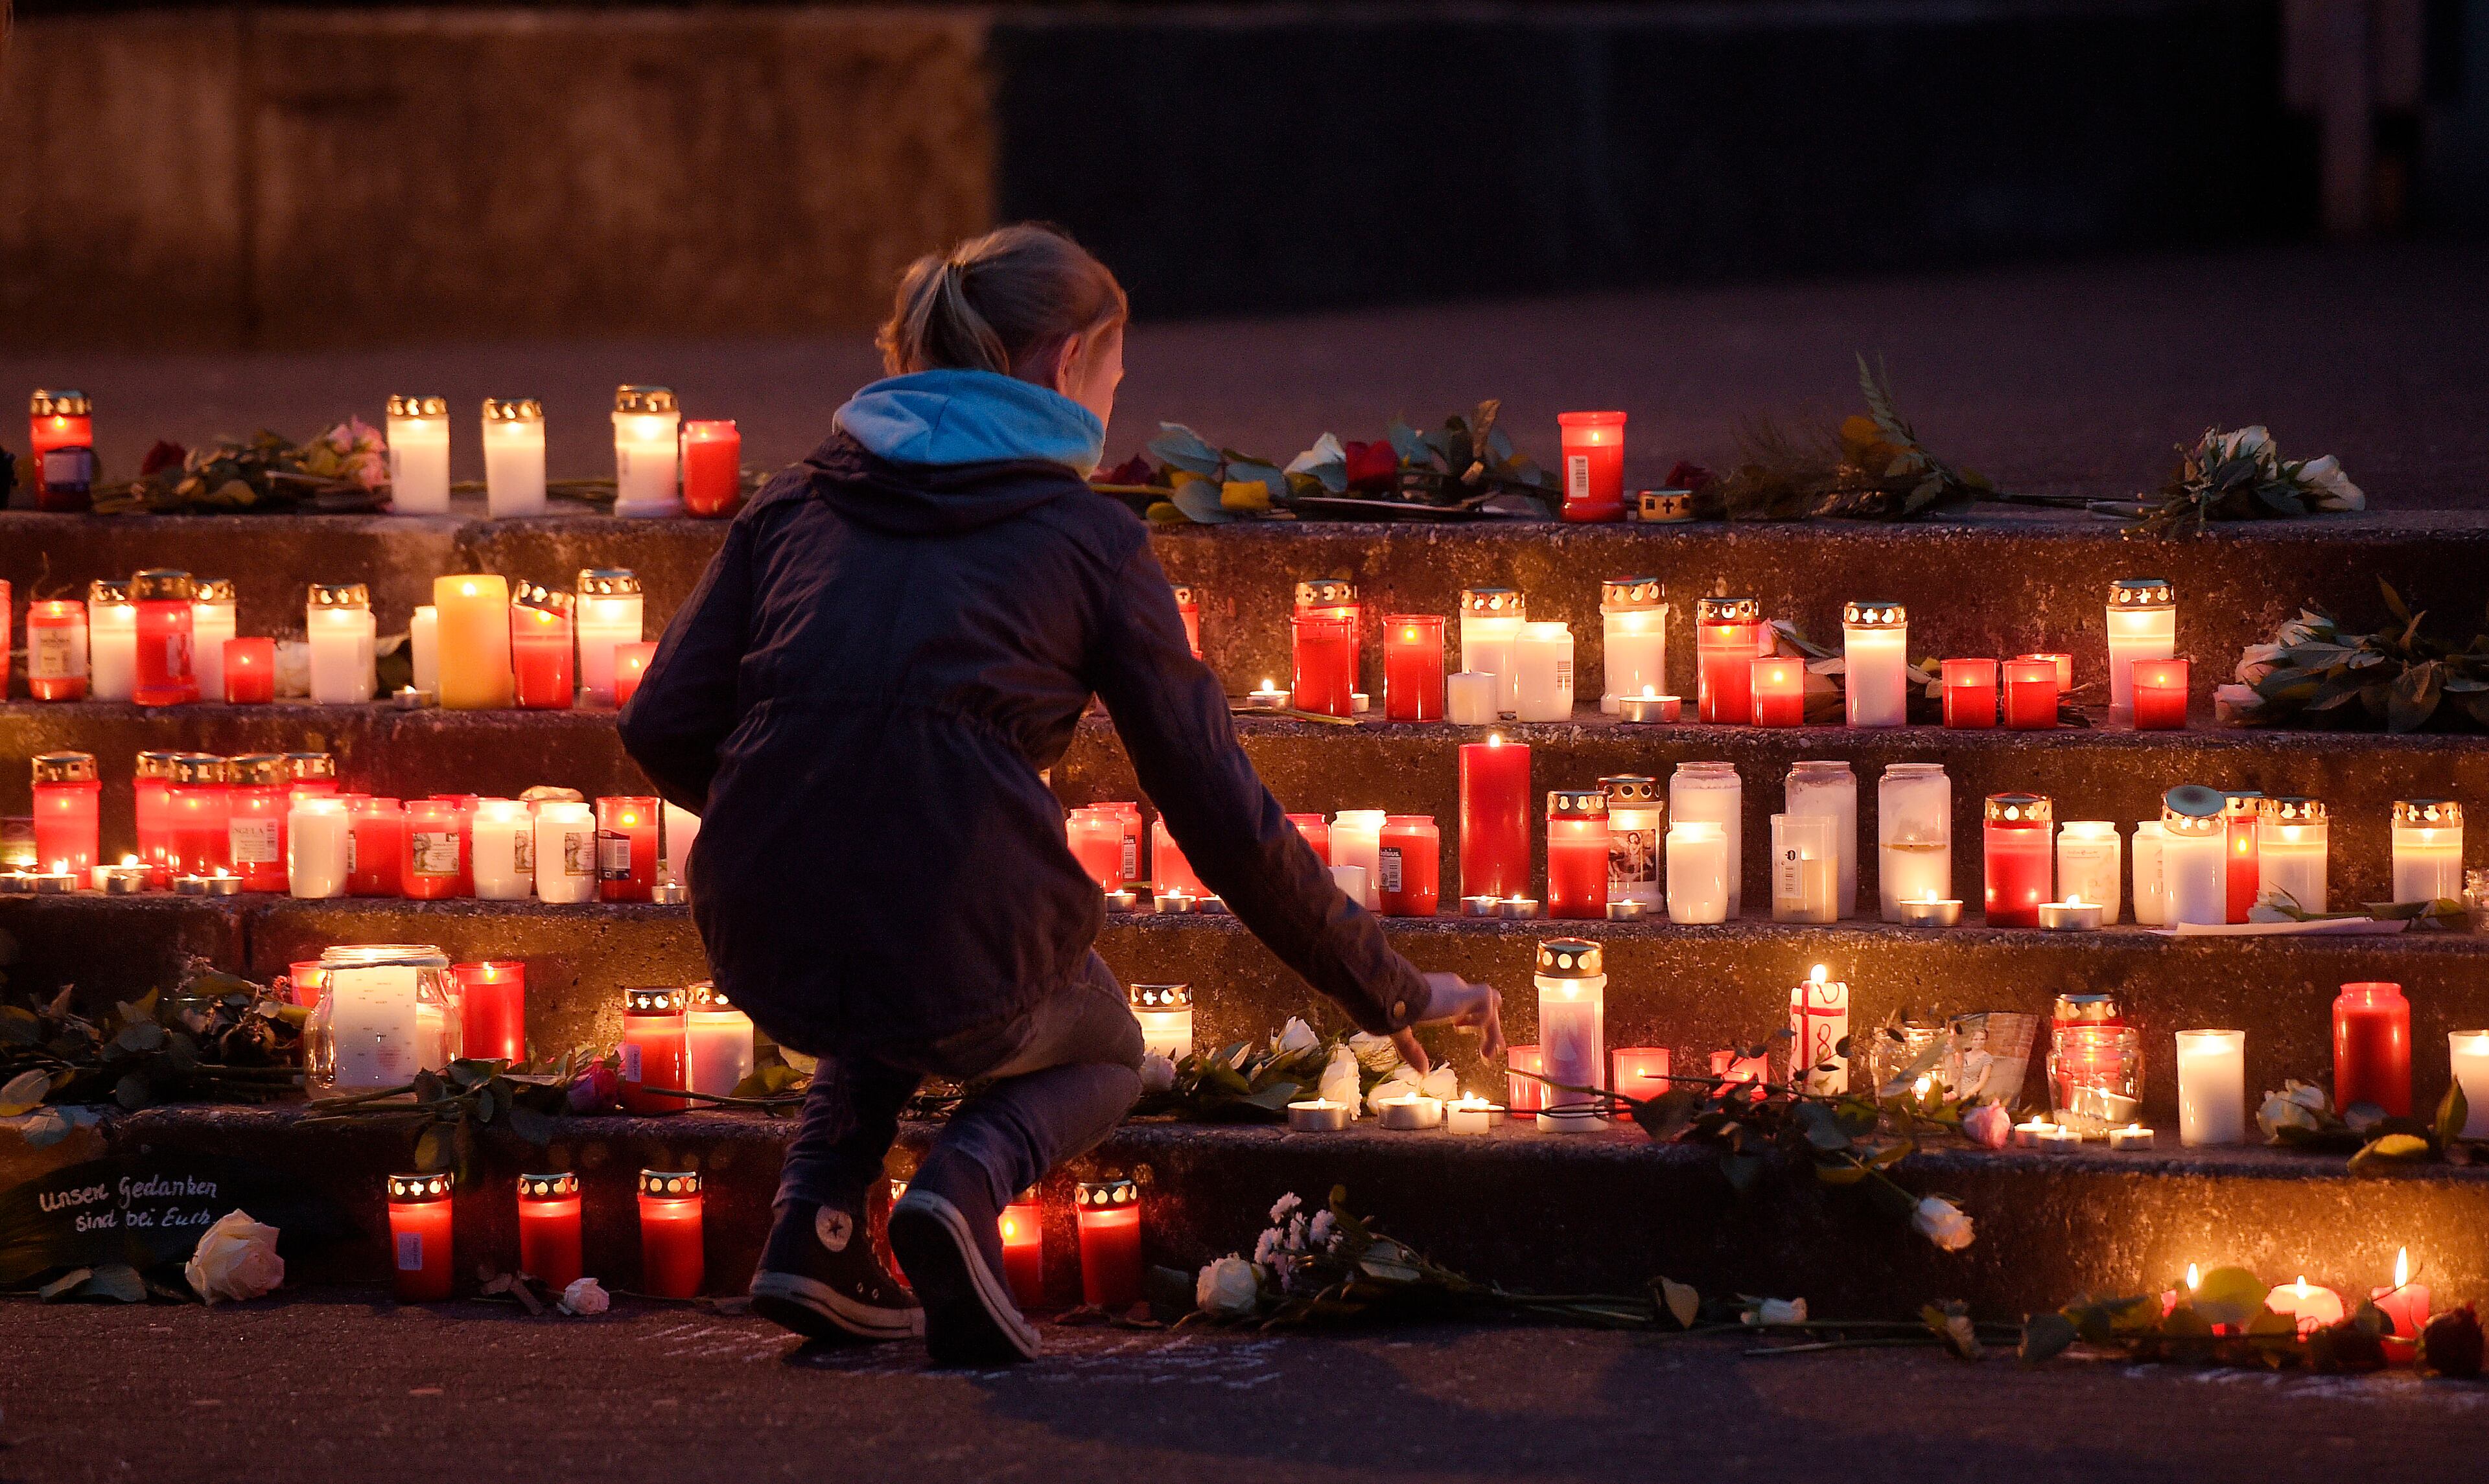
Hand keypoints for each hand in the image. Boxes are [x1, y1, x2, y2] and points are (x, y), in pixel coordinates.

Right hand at [1388, 972, 1505, 1073]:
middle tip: (1492, 1052)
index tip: (1471, 1038)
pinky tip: (1475, 1041)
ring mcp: (1461, 991)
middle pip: (1485, 1006)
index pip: (1468, 1003)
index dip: (1473, 1021)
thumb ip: (1412, 1050)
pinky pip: (1486, 1010)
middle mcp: (1454, 989)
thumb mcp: (1403, 1032)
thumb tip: (1423, 1071)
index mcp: (1442, 994)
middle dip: (1491, 1029)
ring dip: (1492, 1032)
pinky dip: (1485, 1027)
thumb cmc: (1389, 1008)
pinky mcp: (1464, 996)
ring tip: (1488, 1055)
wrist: (1389, 992)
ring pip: (1491, 1009)